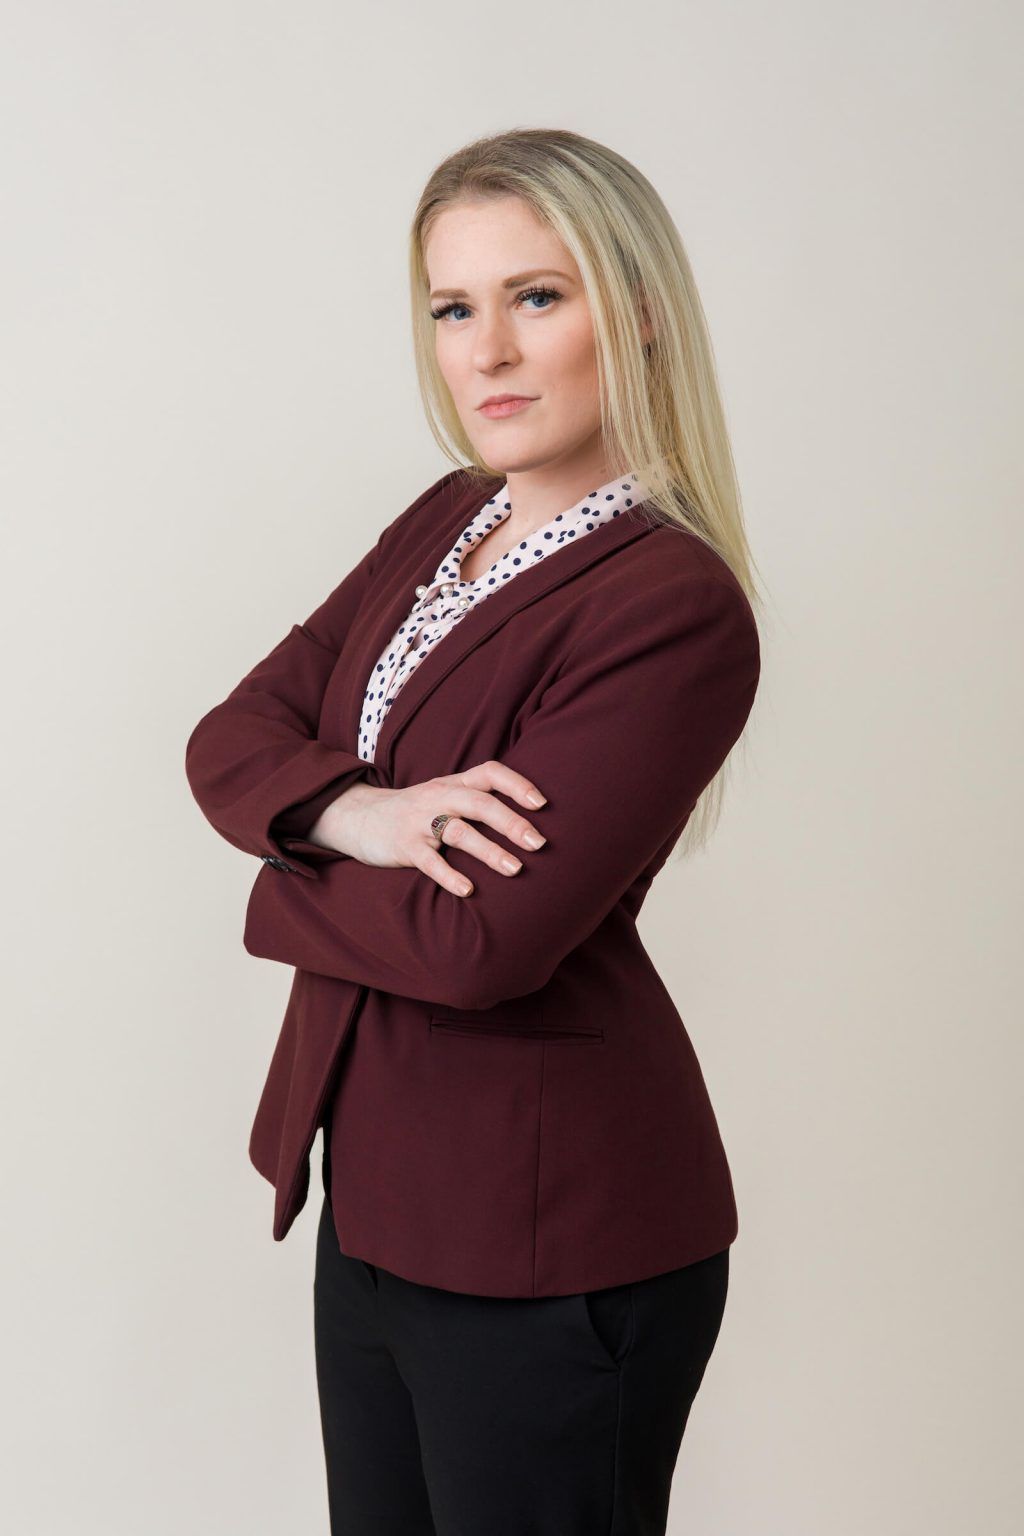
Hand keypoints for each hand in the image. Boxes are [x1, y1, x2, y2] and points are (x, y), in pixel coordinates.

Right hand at [311, 762, 548, 896]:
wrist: (360, 817)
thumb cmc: (418, 811)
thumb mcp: (446, 795)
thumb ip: (479, 799)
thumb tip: (529, 818)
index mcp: (454, 783)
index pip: (490, 772)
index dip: (517, 784)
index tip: (542, 804)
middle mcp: (439, 797)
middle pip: (480, 803)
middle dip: (512, 822)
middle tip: (539, 844)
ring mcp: (420, 821)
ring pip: (459, 832)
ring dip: (490, 851)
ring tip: (515, 870)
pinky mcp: (404, 846)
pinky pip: (429, 861)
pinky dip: (449, 876)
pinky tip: (468, 891)